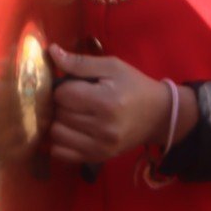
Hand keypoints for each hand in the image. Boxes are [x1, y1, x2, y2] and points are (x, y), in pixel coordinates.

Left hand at [46, 44, 181, 165]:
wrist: (158, 116)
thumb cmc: (134, 86)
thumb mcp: (112, 67)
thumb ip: (80, 62)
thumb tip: (51, 52)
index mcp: (106, 101)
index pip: (62, 94)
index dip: (63, 86)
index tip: (75, 85)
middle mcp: (102, 128)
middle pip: (59, 114)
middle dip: (61, 104)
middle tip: (75, 99)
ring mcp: (100, 147)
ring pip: (56, 134)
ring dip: (59, 122)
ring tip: (73, 114)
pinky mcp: (98, 158)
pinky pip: (61, 153)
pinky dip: (60, 141)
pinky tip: (71, 131)